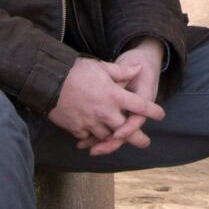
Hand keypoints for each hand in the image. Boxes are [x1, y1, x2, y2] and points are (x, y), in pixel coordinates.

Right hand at [47, 57, 162, 154]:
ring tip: (118, 140)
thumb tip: (138, 68)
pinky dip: (91, 138)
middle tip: (145, 142)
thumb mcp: (102, 66)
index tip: (160, 115)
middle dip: (137, 138)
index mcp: (114, 95)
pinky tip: (93, 139)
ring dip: (112, 138)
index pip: (140, 105)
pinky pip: (88, 137)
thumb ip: (122, 71)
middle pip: (125, 130)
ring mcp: (90, 122)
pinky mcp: (76, 128)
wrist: (49, 80)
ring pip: (107, 136)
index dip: (152, 111)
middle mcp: (105, 112)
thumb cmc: (76, 71)